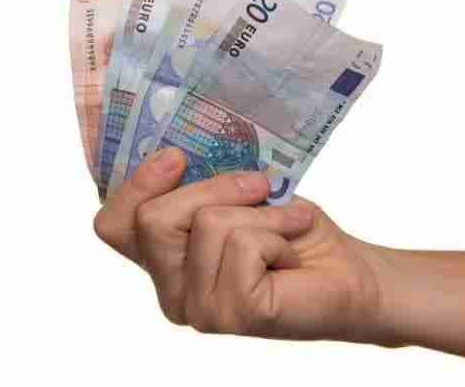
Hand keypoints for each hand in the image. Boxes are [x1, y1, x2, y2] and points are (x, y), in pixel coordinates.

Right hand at [94, 147, 385, 342]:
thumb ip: (202, 183)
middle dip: (214, 187)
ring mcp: (196, 308)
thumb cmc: (296, 233)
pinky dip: (277, 234)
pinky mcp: (229, 315)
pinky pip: (241, 244)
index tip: (176, 156)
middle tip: (261, 186)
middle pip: (152, 219)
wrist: (350, 272)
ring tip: (289, 226)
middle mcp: (171, 289)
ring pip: (204, 225)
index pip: (113, 225)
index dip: (135, 184)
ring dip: (261, 213)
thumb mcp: (241, 195)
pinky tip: (290, 257)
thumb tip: (180, 148)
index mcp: (165, 259)